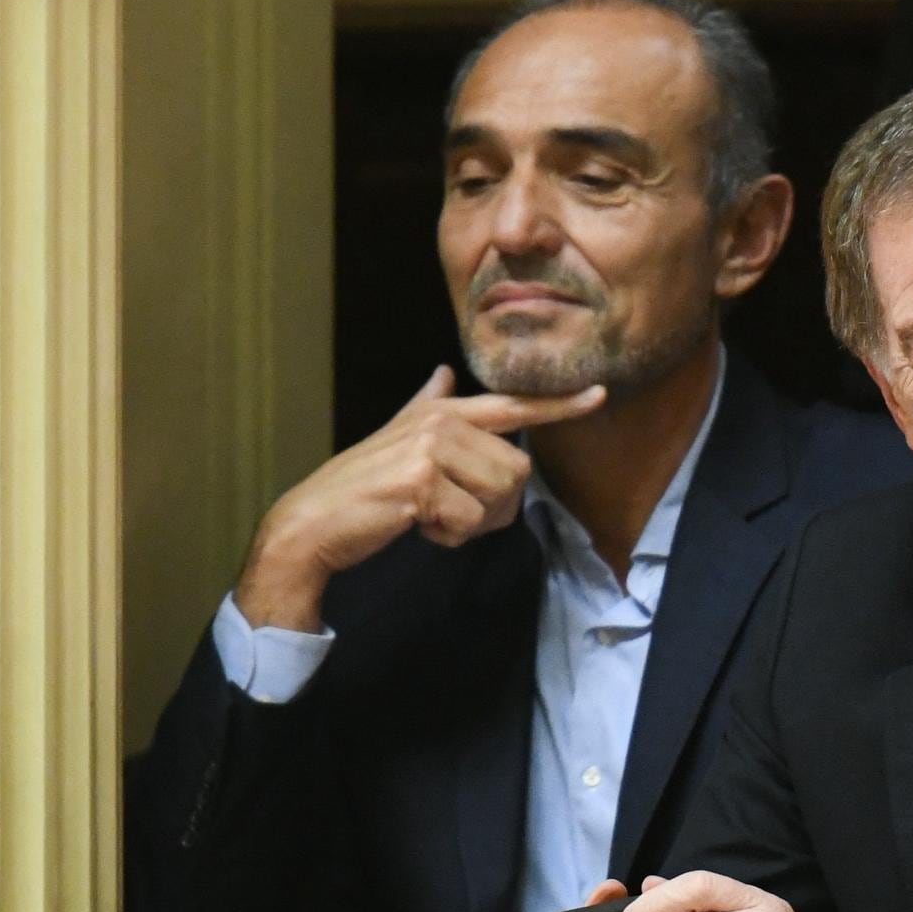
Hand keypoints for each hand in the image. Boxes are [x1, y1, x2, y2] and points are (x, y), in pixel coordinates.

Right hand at [233, 365, 607, 631]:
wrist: (315, 522)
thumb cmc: (363, 489)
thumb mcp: (396, 440)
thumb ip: (424, 407)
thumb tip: (440, 375)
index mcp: (440, 412)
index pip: (510, 404)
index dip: (557, 404)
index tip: (597, 394)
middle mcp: (440, 421)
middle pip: (516, 470)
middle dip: (492, 506)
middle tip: (449, 512)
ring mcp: (431, 448)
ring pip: (499, 495)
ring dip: (470, 522)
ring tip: (429, 515)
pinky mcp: (423, 480)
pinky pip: (470, 520)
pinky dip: (449, 536)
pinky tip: (417, 525)